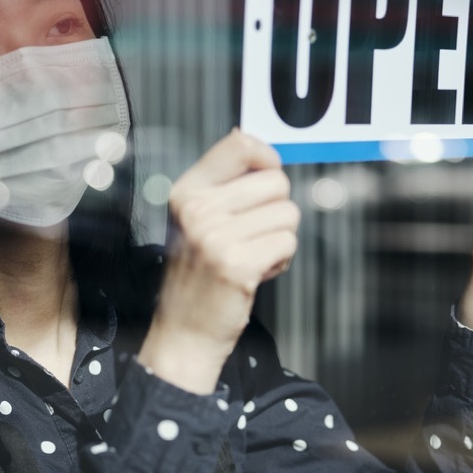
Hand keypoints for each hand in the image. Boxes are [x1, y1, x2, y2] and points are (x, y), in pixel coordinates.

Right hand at [139, 130, 299, 392]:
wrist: (184, 331)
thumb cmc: (199, 273)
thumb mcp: (197, 218)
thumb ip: (223, 183)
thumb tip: (253, 142)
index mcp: (187, 191)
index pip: (241, 144)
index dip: (267, 159)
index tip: (265, 179)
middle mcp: (197, 209)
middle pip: (276, 182)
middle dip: (276, 210)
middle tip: (252, 236)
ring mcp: (215, 237)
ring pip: (288, 214)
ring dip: (280, 238)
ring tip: (252, 256)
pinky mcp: (237, 264)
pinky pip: (288, 243)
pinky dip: (281, 260)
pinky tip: (256, 272)